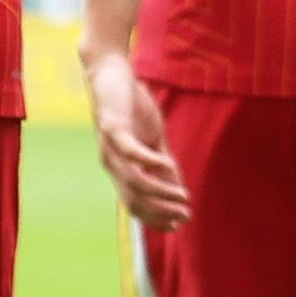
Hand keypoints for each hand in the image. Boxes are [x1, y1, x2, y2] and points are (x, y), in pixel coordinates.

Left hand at [85, 50, 189, 228]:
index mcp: (120, 168)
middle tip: (185, 216)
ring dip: (161, 192)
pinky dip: (151, 162)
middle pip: (134, 200)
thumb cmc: (131, 105)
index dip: (156, 218)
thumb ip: (163, 161)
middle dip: (161, 212)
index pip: (135, 204)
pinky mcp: (112, 128)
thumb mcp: (152, 137)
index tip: (179, 224)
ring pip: (134, 181)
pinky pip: (132, 152)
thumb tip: (177, 184)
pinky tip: (168, 165)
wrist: (111, 72)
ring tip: (182, 197)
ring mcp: (110, 148)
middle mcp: (112, 163)